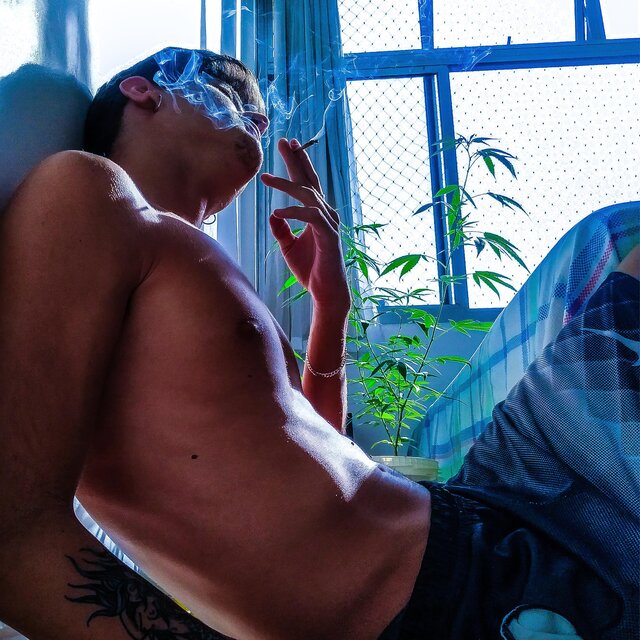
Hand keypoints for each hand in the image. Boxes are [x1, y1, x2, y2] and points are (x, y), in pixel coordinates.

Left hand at [260, 138, 350, 313]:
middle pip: (310, 181)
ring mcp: (329, 224)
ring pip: (308, 196)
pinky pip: (310, 217)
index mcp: (316, 215)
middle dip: (297, 160)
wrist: (326, 292)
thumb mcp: (289, 246)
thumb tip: (272, 214)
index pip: (307, 184)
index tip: (289, 145)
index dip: (298, 164)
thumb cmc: (310, 270)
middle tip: (284, 141)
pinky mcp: (328, 236)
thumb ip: (281, 229)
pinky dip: (293, 213)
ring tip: (266, 177)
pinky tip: (277, 210)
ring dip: (286, 185)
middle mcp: (325, 214)